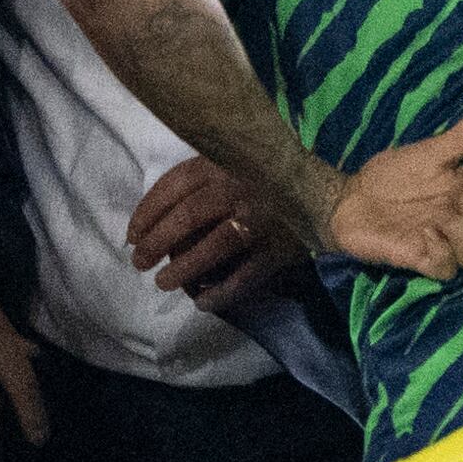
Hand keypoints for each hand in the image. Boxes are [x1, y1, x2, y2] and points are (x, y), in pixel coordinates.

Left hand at [127, 157, 311, 319]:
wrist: (331, 195)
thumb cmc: (275, 177)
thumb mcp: (239, 159)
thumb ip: (207, 172)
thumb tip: (158, 209)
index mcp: (227, 161)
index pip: (175, 184)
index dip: (147, 210)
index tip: (131, 234)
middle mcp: (242, 187)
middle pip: (187, 215)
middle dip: (156, 241)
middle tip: (139, 262)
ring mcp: (262, 220)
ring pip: (212, 248)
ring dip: (182, 269)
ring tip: (163, 283)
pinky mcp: (280, 250)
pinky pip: (243, 277)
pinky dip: (220, 293)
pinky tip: (202, 302)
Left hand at [324, 104, 462, 279]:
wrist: (351, 197)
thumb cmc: (394, 176)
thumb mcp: (432, 150)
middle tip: (448, 198)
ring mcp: (445, 246)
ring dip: (461, 235)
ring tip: (435, 221)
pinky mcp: (422, 263)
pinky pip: (447, 269)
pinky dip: (438, 252)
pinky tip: (420, 236)